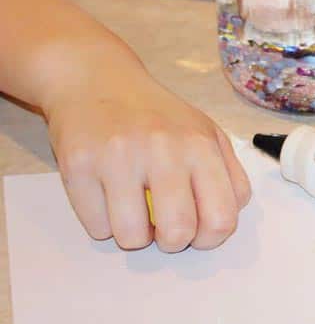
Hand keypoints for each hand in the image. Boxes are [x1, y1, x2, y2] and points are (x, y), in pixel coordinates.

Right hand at [39, 56, 250, 251]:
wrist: (98, 82)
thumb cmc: (155, 115)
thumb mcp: (204, 133)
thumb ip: (226, 174)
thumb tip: (227, 218)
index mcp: (201, 144)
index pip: (222, 218)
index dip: (210, 238)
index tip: (198, 232)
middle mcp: (163, 149)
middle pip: (178, 233)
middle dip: (171, 242)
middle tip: (164, 227)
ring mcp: (119, 157)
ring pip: (132, 237)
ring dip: (134, 235)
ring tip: (134, 208)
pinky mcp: (79, 166)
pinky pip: (96, 228)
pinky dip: (103, 223)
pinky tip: (108, 196)